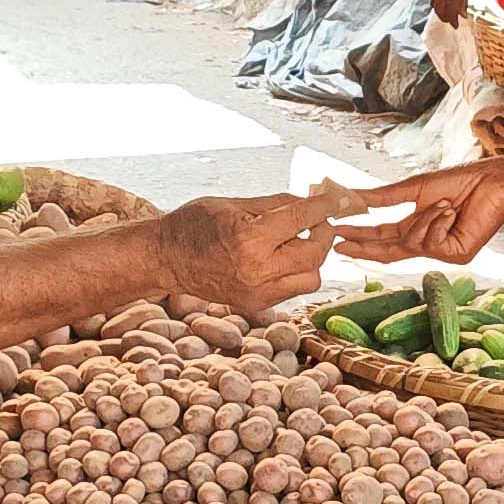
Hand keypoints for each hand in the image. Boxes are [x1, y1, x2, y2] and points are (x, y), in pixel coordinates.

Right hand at [157, 185, 364, 312]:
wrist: (165, 259)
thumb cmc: (194, 224)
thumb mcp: (233, 203)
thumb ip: (276, 204)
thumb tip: (310, 199)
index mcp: (249, 240)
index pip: (302, 219)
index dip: (325, 206)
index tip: (338, 198)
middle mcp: (256, 271)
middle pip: (315, 254)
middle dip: (323, 233)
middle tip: (316, 221)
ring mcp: (257, 293)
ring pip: (311, 278)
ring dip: (311, 258)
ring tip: (295, 242)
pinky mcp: (255, 305)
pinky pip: (293, 289)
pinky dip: (294, 272)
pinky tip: (278, 258)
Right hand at [336, 163, 503, 264]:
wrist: (492, 182)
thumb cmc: (458, 181)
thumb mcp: (412, 189)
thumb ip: (381, 197)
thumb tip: (349, 195)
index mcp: (416, 226)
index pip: (383, 237)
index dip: (359, 236)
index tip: (336, 232)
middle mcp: (427, 242)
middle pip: (389, 250)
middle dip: (365, 245)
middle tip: (340, 240)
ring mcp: (442, 251)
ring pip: (411, 244)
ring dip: (423, 220)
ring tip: (444, 203)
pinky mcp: (457, 255)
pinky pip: (431, 244)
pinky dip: (437, 224)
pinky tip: (451, 211)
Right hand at [427, 0, 479, 25]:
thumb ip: (464, 1)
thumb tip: (463, 14)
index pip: (451, 13)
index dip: (453, 21)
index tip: (456, 26)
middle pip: (440, 11)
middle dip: (445, 18)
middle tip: (450, 21)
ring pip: (433, 4)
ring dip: (439, 10)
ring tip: (445, 12)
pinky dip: (434, 1)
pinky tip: (438, 2)